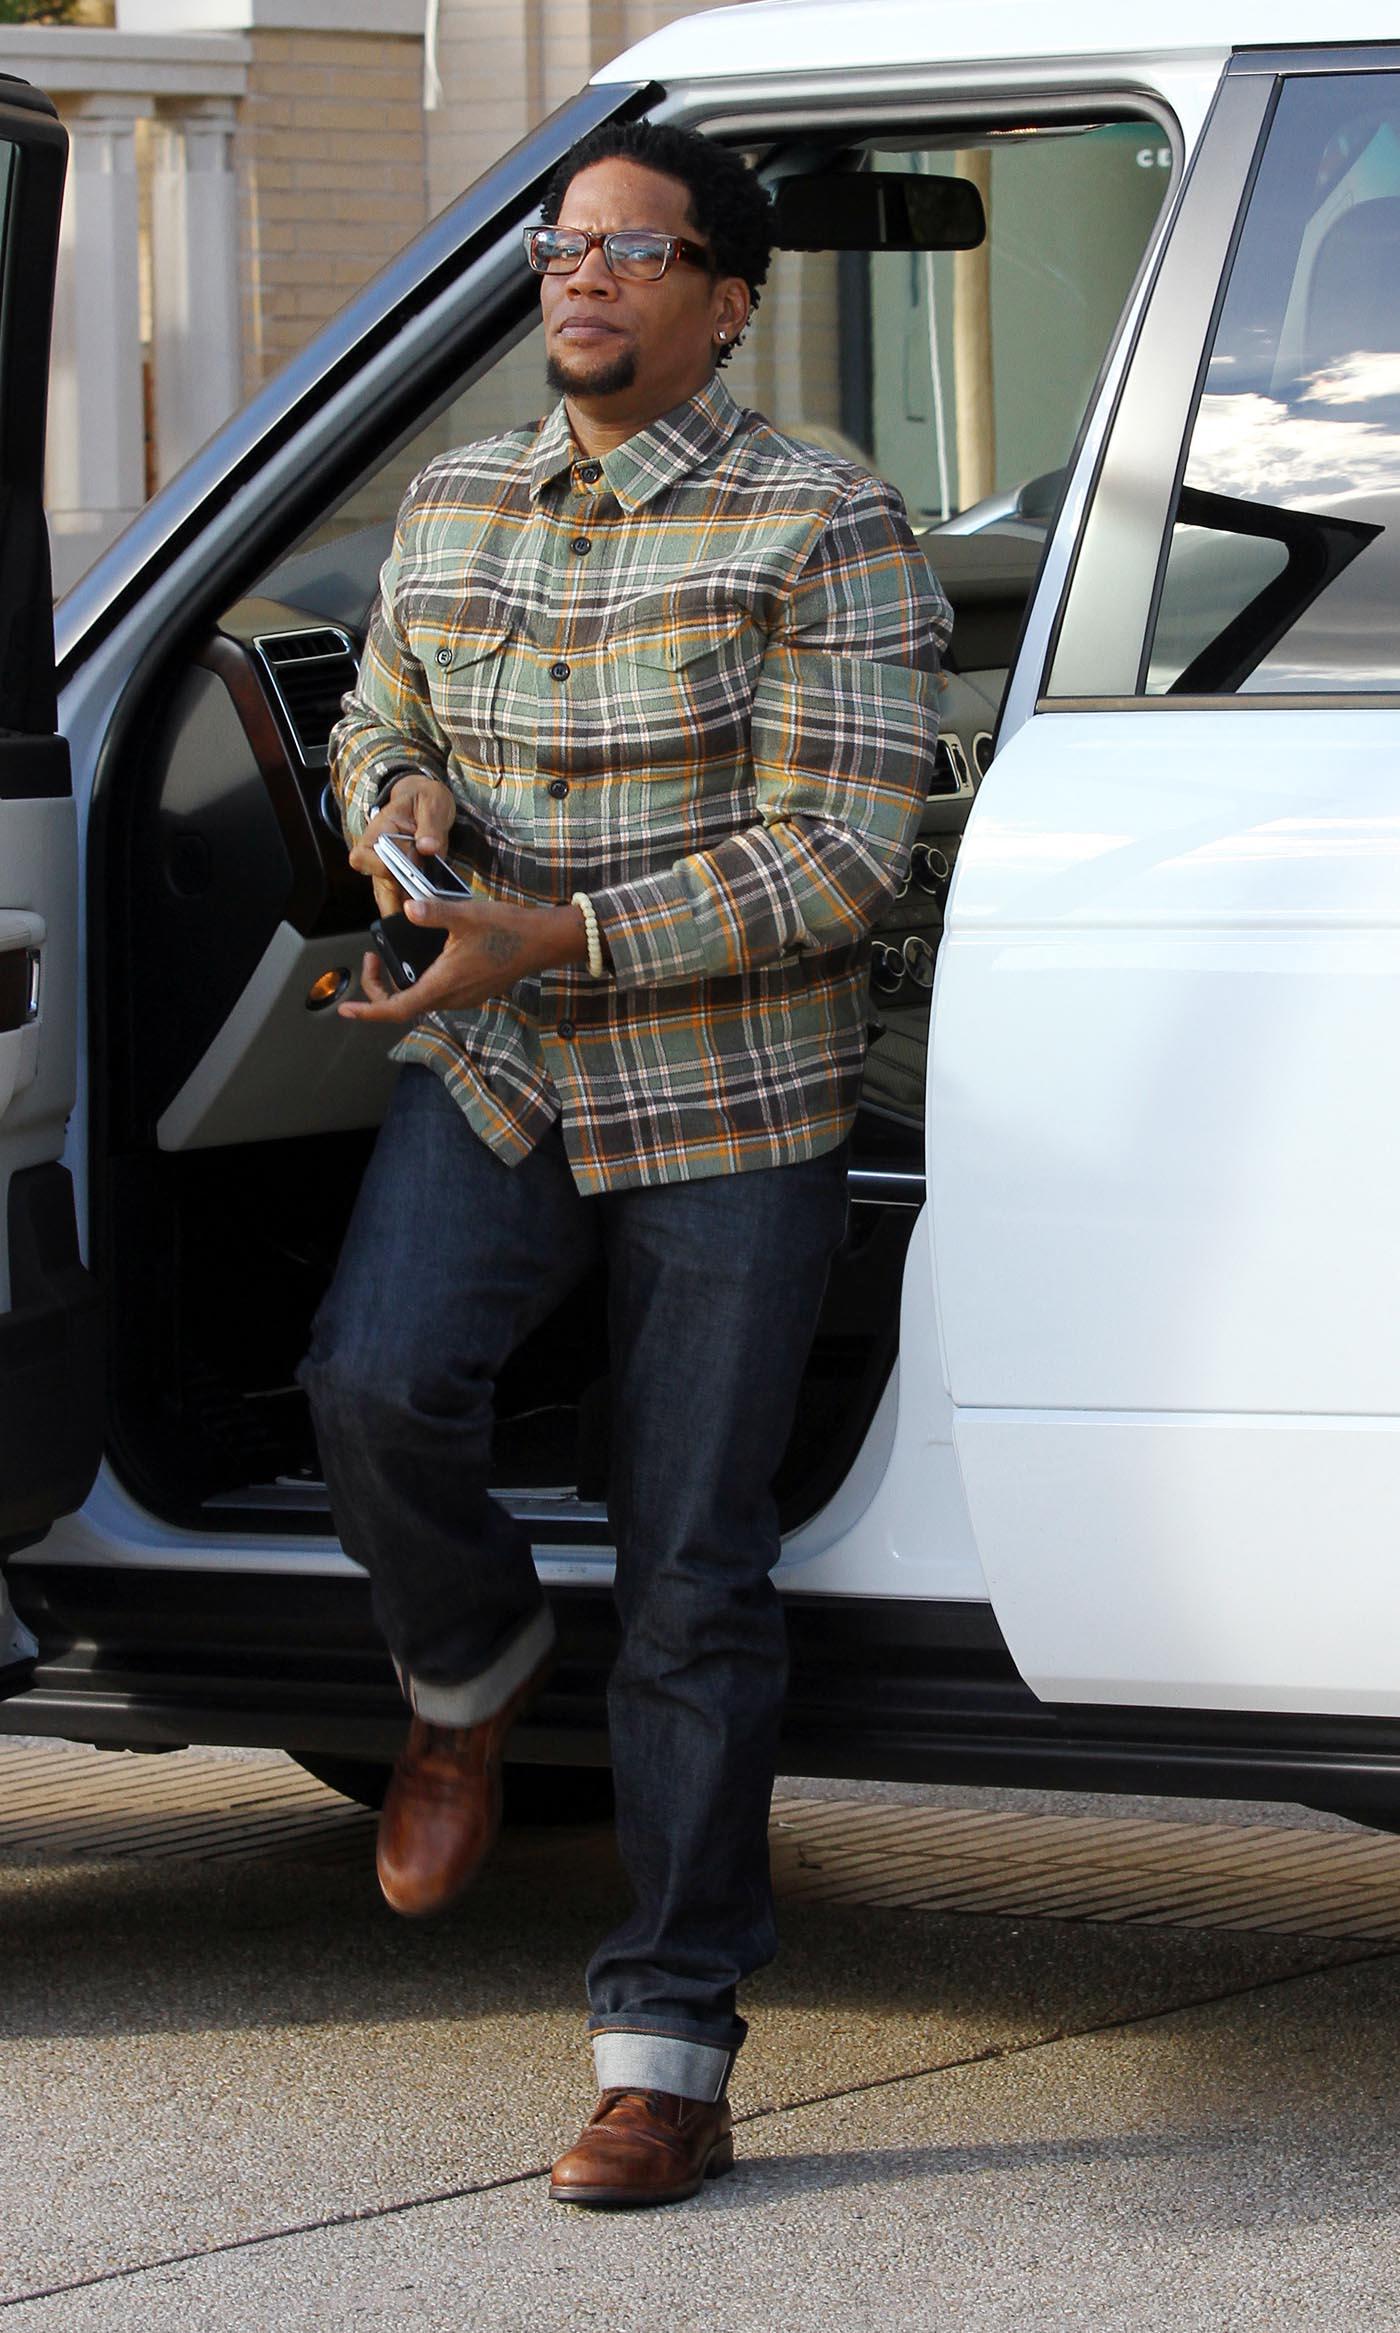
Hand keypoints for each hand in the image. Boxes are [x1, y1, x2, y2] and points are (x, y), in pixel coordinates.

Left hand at [339, 895, 588, 1025]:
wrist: (542, 942)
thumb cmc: (507, 929)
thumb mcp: (466, 915)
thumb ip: (434, 912)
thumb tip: (408, 908)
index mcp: (444, 984)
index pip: (397, 1008)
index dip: (369, 1010)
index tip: (346, 1008)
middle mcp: (451, 998)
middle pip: (404, 1006)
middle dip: (380, 989)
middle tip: (371, 960)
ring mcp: (463, 998)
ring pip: (420, 1002)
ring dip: (399, 987)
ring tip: (388, 959)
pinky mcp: (472, 992)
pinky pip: (436, 996)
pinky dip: (418, 985)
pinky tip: (419, 961)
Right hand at [347, 772, 456, 916]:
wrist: (427, 802)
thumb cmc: (424, 799)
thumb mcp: (432, 803)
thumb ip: (431, 826)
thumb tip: (428, 847)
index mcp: (379, 832)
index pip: (363, 856)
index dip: (380, 867)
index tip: (402, 870)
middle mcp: (380, 855)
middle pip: (377, 885)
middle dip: (395, 903)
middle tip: (415, 916)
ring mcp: (391, 869)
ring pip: (390, 898)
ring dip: (406, 911)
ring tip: (425, 923)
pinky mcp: (405, 878)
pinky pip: (405, 898)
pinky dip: (417, 908)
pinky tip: (432, 917)